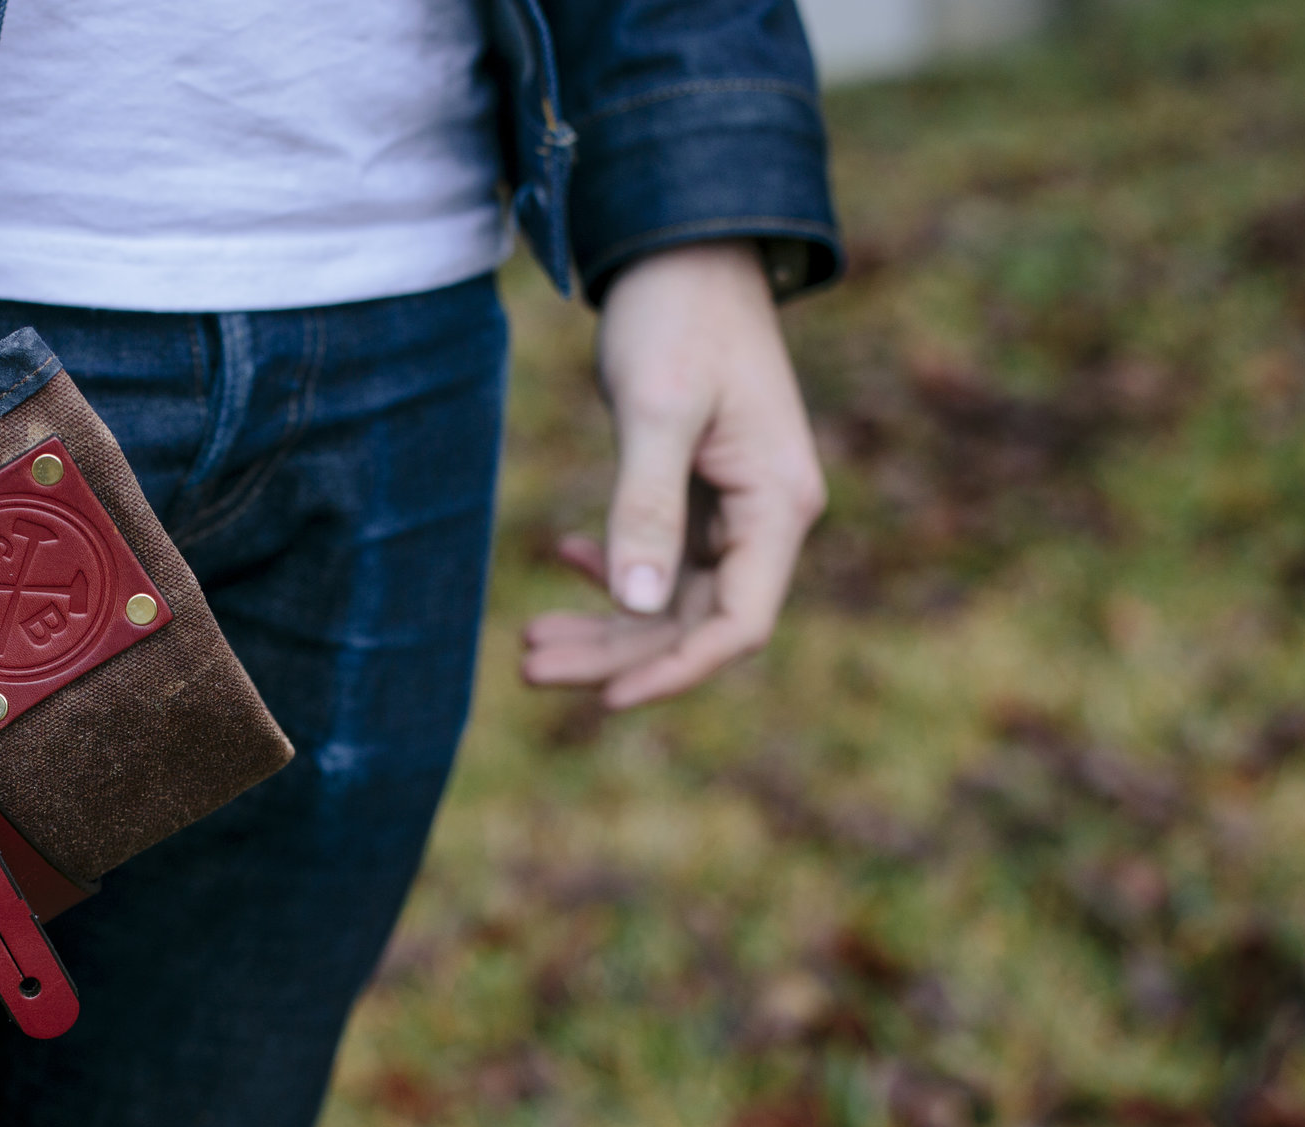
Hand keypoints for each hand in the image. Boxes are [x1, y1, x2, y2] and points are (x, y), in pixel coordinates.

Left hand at [519, 240, 826, 707]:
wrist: (684, 245)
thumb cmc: (678, 315)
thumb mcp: (658, 411)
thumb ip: (647, 507)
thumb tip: (635, 604)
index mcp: (778, 505)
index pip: (737, 625)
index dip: (673, 672)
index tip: (605, 702)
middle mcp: (767, 517)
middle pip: (693, 623)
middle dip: (615, 655)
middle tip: (527, 666)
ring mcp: (735, 508)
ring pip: (669, 599)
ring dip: (604, 625)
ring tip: (528, 643)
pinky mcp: (701, 491)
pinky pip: (660, 560)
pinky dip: (613, 570)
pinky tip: (563, 557)